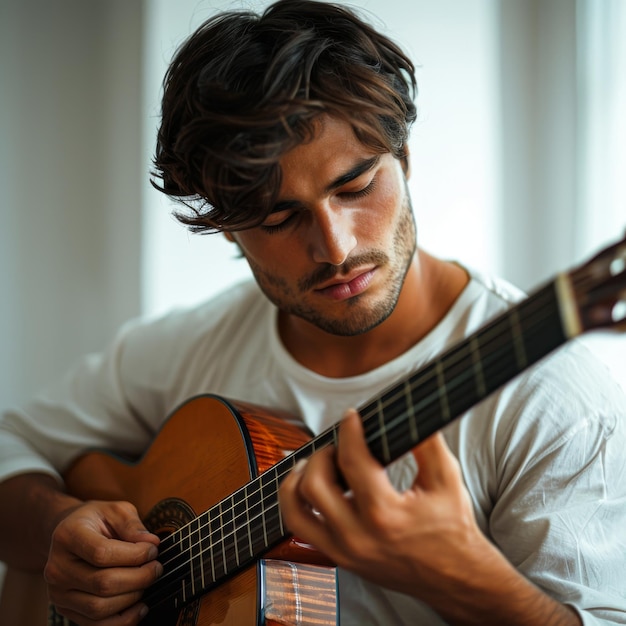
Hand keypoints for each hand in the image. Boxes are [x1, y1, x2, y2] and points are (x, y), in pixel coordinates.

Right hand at [44, 500, 161, 625]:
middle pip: (102, 583)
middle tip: (157, 567)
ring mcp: (58, 593)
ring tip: (147, 581)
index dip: (134, 555)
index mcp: (67, 536)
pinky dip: (123, 621)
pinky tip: (140, 606)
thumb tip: (151, 544)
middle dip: (139, 577)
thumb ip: (132, 525)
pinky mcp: (66, 610)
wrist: (70, 535)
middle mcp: (57, 568)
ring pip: (99, 608)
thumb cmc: (97, 521)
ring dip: (132, 597)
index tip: (153, 550)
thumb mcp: (115, 510)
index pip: (102, 553)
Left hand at [279, 408, 487, 601]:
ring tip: (312, 464)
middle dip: (322, 455)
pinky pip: (301, 529)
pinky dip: (298, 504)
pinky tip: (310, 487)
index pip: (352, 461)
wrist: (454, 579)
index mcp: (386, 514)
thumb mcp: (446, 479)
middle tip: (338, 447)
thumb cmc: (451, 527)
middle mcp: (358, 536)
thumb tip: (406, 410)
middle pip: (314, 485)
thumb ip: (426, 442)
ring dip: (298, 480)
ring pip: (296, 511)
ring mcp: (345, 551)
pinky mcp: (340, 559)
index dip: (349, 431)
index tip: (351, 416)